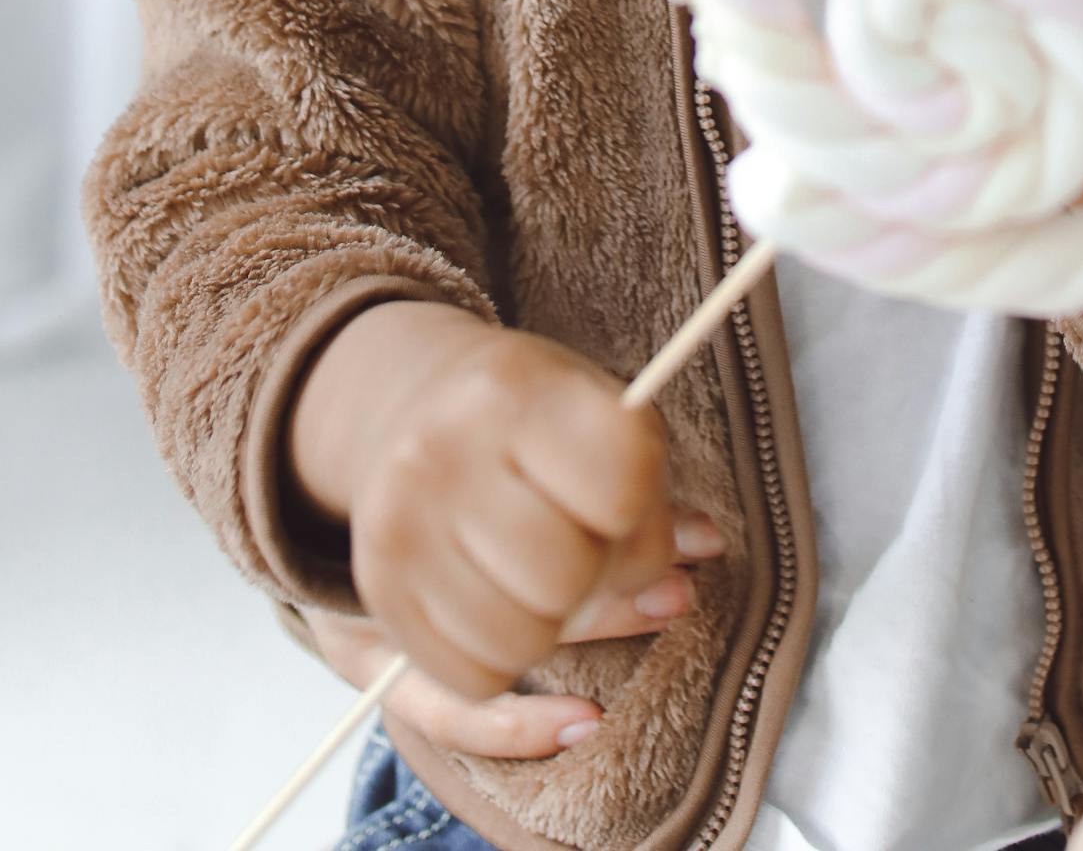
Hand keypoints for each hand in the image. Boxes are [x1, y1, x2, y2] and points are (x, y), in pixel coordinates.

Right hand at [289, 304, 703, 703]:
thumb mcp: (591, 415)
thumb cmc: (528, 419)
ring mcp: (397, 527)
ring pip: (519, 644)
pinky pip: (466, 693)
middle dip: (597, 581)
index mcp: (511, 389)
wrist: (409, 410)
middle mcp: (439, 453)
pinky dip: (512, 689)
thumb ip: (647, 487)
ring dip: (553, 633)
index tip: (628, 511)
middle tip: (585, 552)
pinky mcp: (376, 593)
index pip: (621, 487)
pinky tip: (525, 643)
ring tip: (546, 587)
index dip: (647, 523)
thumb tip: (706, 549)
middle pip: (565, 577)